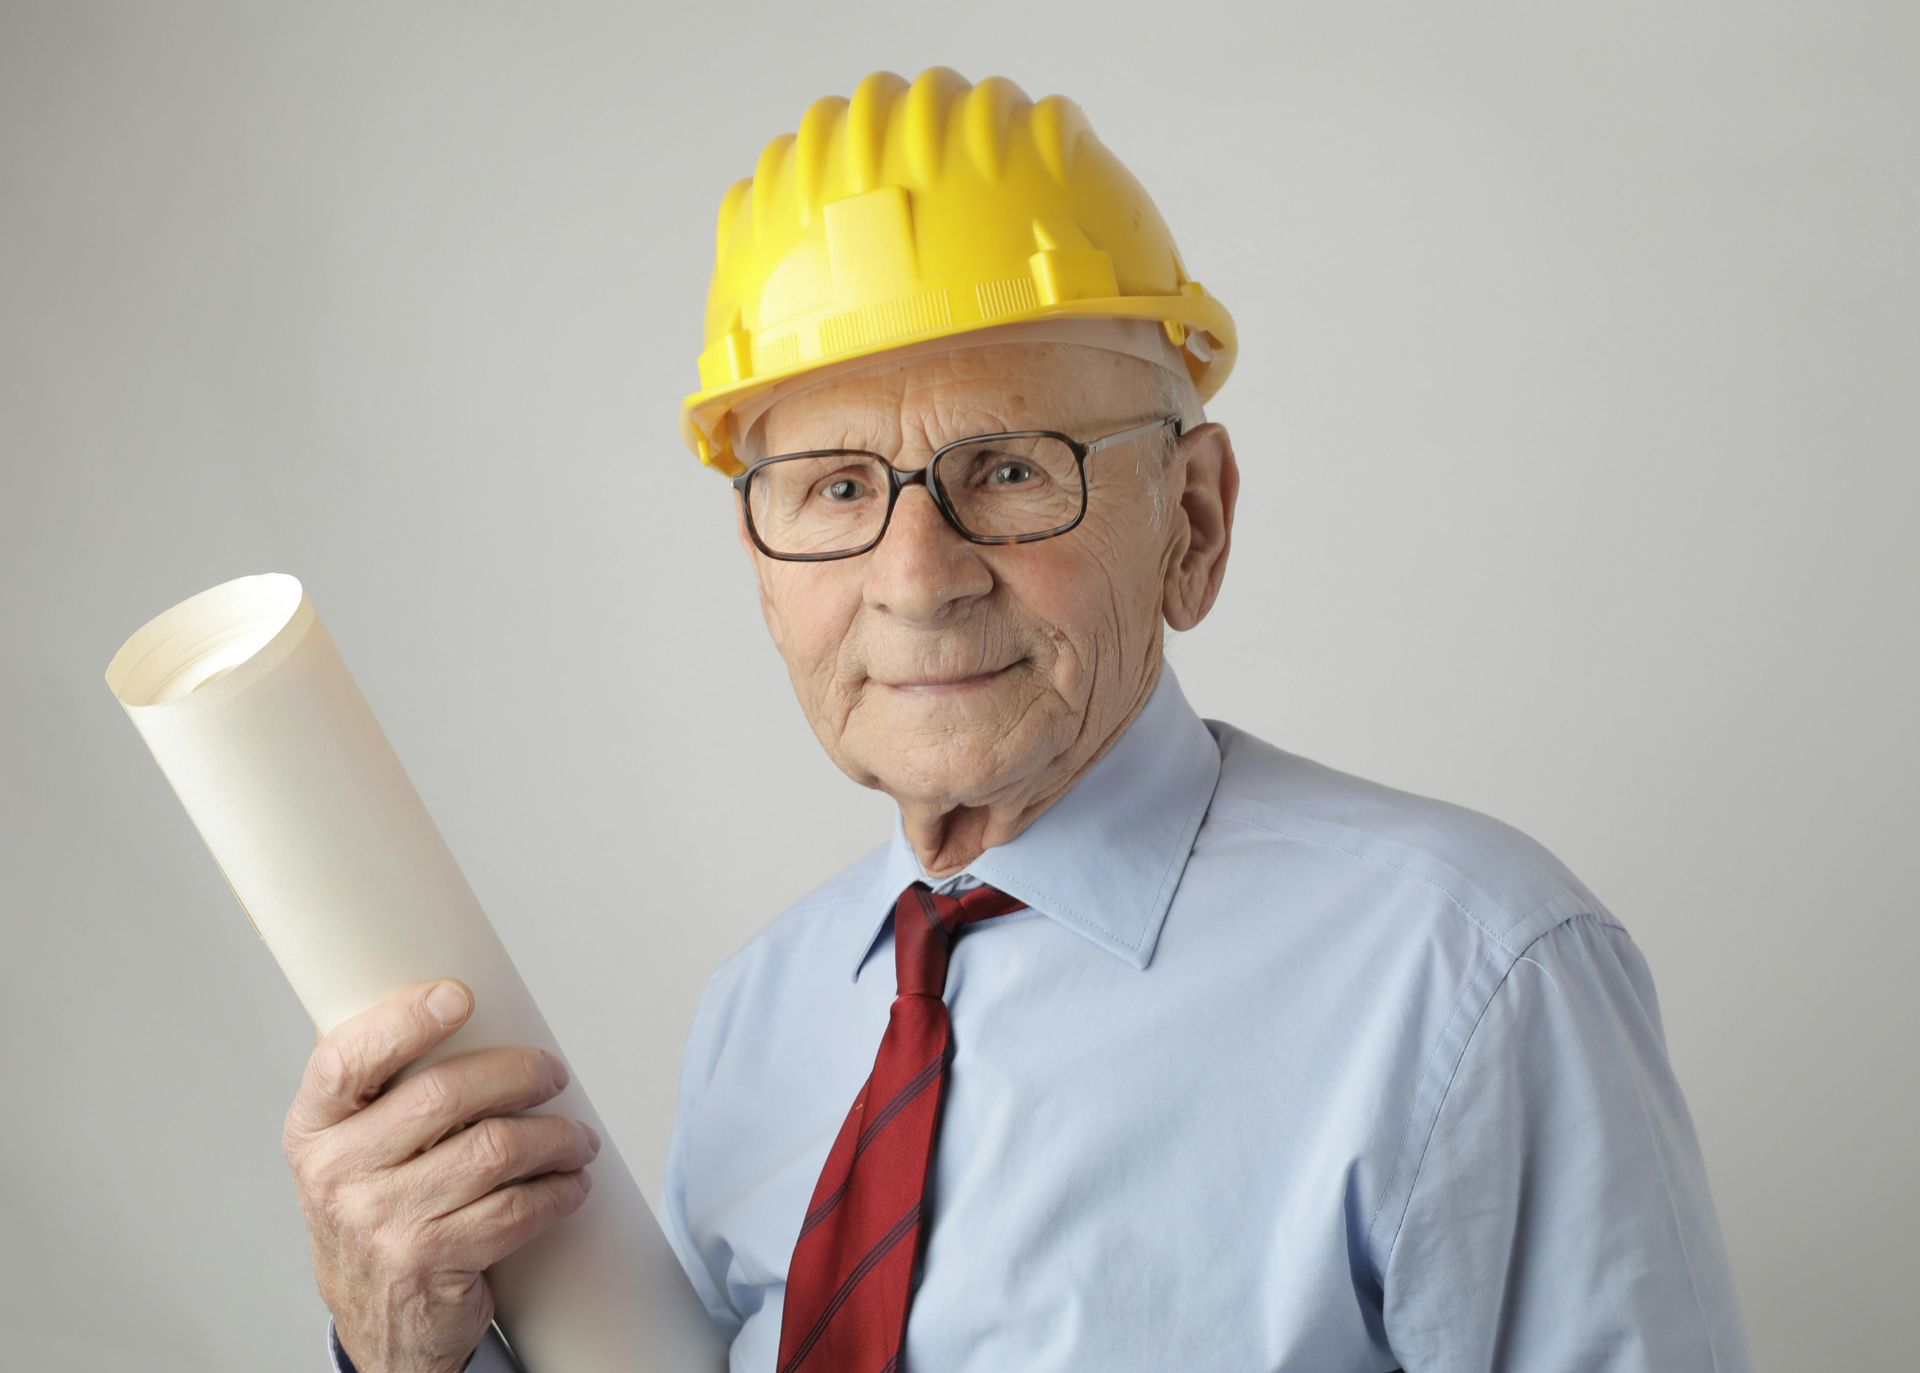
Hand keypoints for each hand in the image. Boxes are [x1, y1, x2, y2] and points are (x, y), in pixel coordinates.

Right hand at [283, 978, 599, 1372]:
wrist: (377, 1319)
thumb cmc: (377, 1209)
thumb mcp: (354, 1148)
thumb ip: (383, 1084)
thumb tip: (452, 1001)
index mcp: (313, 1129)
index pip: (345, 1059)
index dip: (404, 1020)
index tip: (459, 996)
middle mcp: (337, 1174)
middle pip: (443, 1095)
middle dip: (518, 1074)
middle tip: (553, 1073)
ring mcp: (381, 1222)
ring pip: (493, 1150)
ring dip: (554, 1136)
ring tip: (576, 1137)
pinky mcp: (429, 1262)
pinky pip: (514, 1210)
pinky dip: (557, 1191)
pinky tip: (570, 1183)